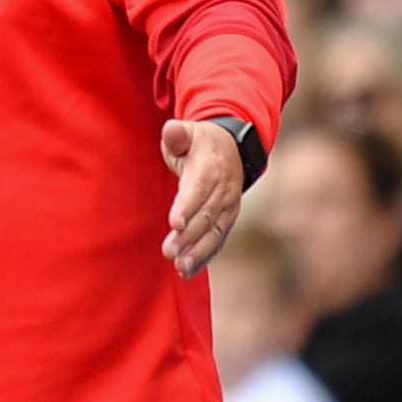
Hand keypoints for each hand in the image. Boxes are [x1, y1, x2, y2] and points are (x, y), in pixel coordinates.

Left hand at [160, 118, 244, 277]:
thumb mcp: (188, 132)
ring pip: (214, 232)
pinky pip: (218, 239)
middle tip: (168, 252)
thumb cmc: (199, 142)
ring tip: (181, 266)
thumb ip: (178, 134)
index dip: (187, 207)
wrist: (232, 148)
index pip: (199, 189)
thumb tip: (172, 130)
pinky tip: (188, 270)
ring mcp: (228, 207)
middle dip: (188, 236)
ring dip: (198, 251)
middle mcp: (224, 190)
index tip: (174, 224)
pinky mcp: (227, 219)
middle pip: (206, 216)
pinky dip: (205, 256)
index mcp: (211, 167)